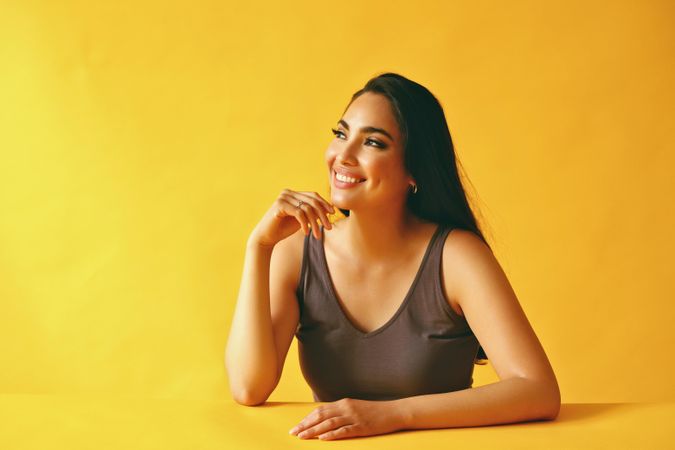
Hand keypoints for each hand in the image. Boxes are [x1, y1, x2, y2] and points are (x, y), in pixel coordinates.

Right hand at [249, 189, 334, 246]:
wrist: (266, 237)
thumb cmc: (283, 228)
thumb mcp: (301, 219)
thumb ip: (312, 212)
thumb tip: (329, 209)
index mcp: (293, 193)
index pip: (313, 195)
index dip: (324, 203)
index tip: (332, 213)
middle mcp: (288, 192)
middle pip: (312, 201)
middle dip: (323, 215)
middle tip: (329, 228)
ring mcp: (283, 197)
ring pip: (307, 208)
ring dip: (315, 223)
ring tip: (317, 235)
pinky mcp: (280, 205)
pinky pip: (299, 213)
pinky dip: (305, 224)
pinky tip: (306, 233)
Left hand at [288, 397, 405, 440]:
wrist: (393, 411)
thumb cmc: (374, 412)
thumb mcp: (355, 408)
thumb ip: (341, 412)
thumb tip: (325, 419)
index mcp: (343, 403)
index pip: (320, 410)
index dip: (306, 419)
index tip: (296, 426)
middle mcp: (346, 408)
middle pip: (321, 416)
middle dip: (305, 425)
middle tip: (293, 432)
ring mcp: (354, 417)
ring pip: (329, 423)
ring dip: (314, 430)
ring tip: (303, 436)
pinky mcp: (362, 427)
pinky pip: (344, 431)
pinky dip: (332, 434)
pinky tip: (323, 438)